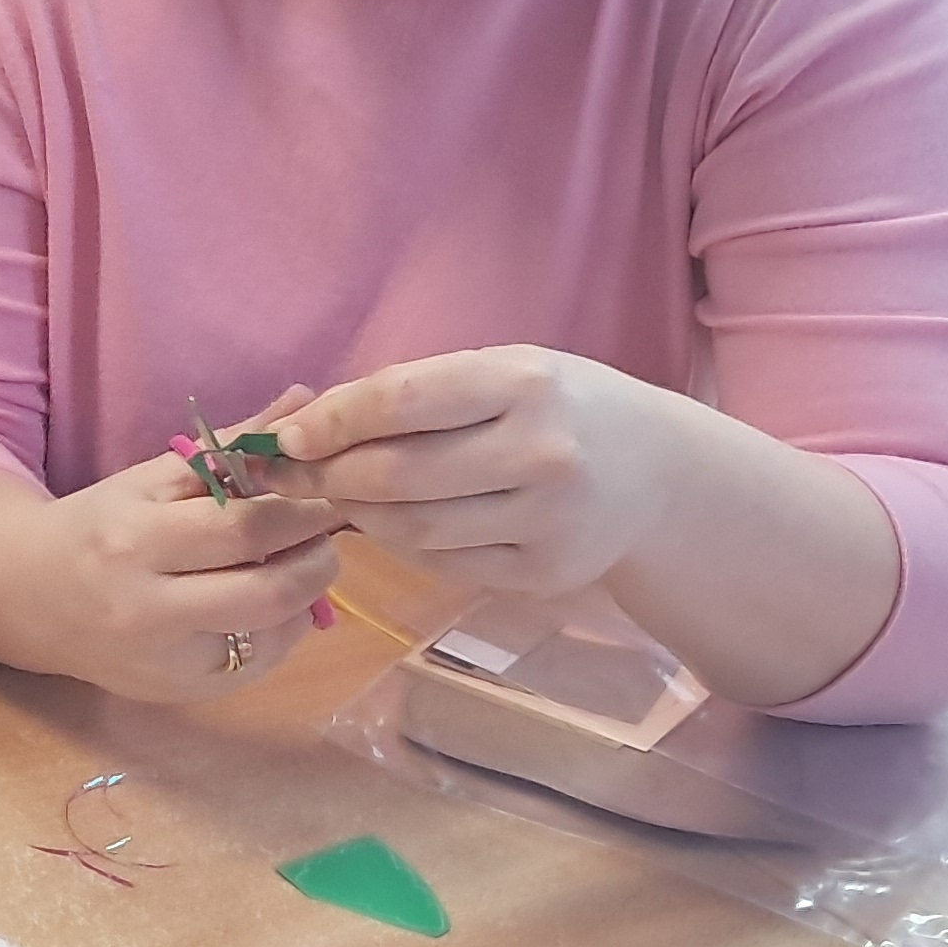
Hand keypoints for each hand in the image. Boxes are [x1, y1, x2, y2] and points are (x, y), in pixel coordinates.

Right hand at [26, 442, 344, 702]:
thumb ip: (231, 445)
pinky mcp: (179, 693)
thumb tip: (304, 400)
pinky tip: (265, 604)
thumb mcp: (152, 478)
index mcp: (135, 541)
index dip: (301, 511)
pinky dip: (278, 630)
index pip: (244, 528)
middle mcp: (147, 609)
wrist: (28, 597)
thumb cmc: (97, 526)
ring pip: (272, 634)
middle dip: (316, 560)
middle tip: (325, 536)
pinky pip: (257, 664)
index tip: (325, 494)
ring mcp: (165, 661)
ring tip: (298, 565)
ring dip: (304, 596)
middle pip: (268, 591)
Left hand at [272, 348, 681, 594]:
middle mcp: (542, 452)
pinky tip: (394, 524)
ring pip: (413, 528)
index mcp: (525, 382)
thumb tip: (307, 426)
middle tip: (289, 478)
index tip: (287, 438)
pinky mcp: (546, 572)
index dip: (330, 422)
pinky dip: (403, 545)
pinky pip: (444, 562)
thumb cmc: (560, 409)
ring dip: (357, 516)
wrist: (661, 473)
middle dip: (326, 477)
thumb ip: (418, 394)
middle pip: (396, 475)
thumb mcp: (504, 374)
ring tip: (338, 499)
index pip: (400, 401)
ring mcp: (548, 520)